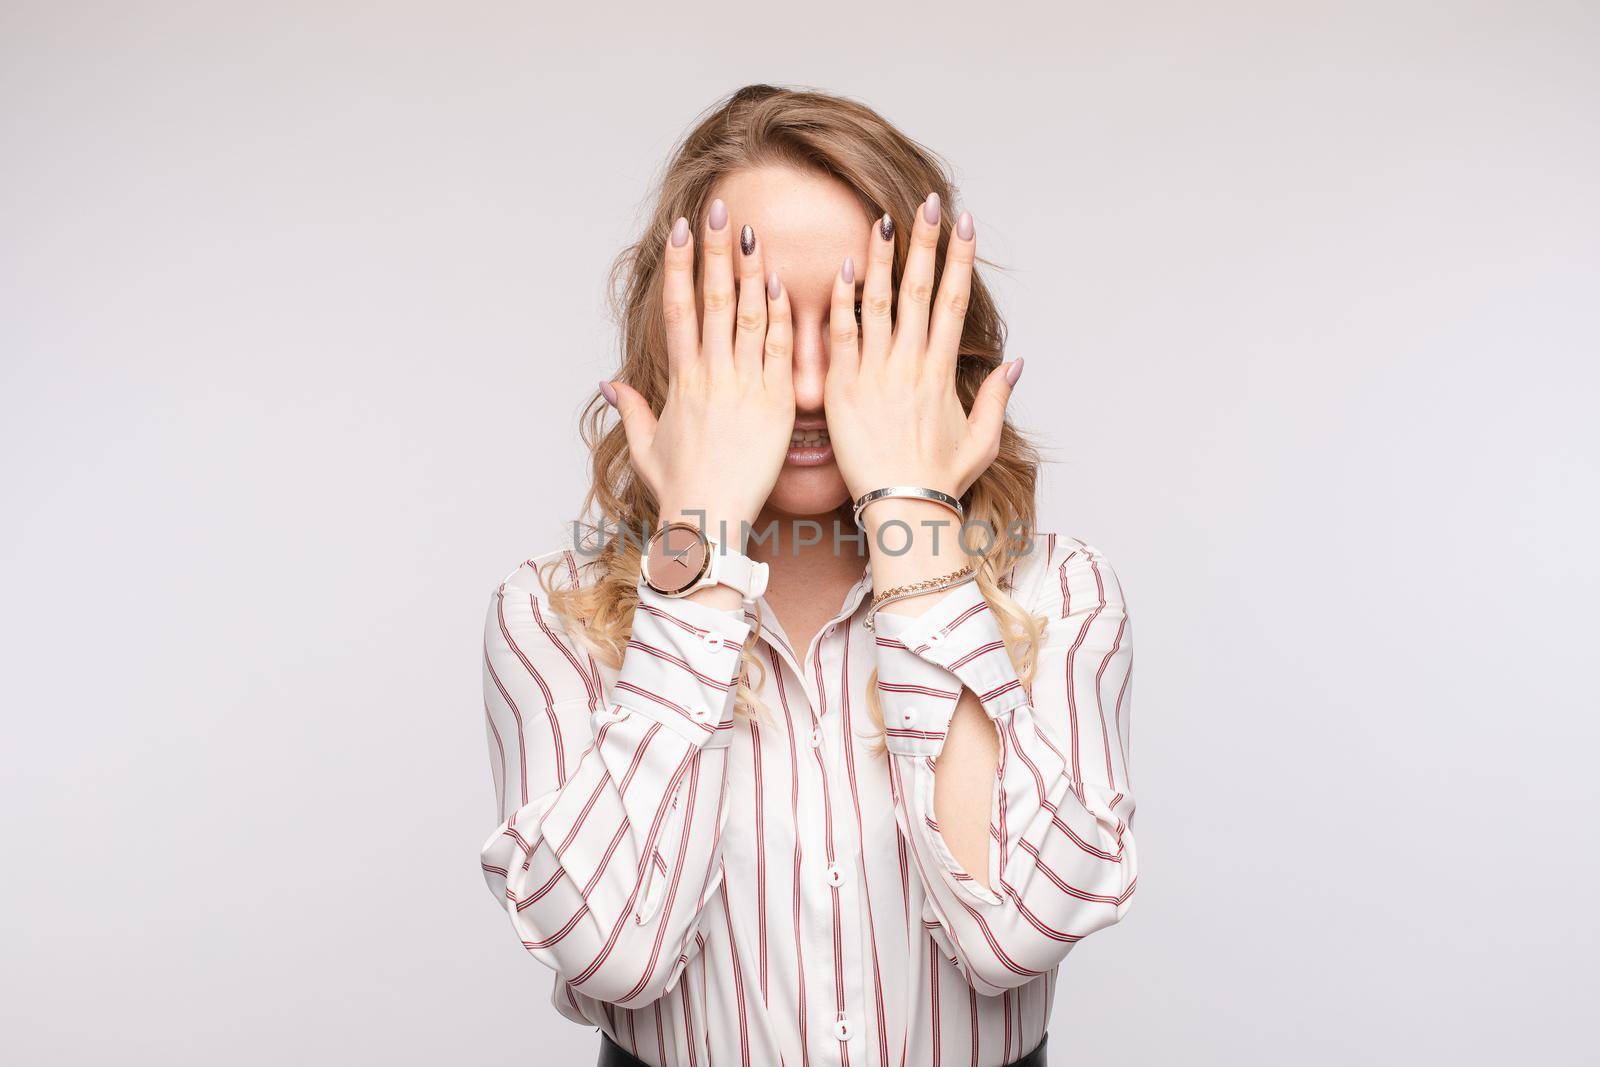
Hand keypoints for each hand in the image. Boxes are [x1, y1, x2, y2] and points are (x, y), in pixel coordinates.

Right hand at [603, 201, 795, 545]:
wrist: (708, 521)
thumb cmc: (681, 489)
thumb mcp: (647, 447)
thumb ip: (632, 409)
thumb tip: (608, 382)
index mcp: (681, 381)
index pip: (679, 310)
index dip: (681, 267)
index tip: (684, 230)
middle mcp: (709, 376)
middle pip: (710, 300)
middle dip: (715, 252)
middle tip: (720, 208)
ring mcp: (742, 387)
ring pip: (744, 316)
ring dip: (749, 271)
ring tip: (753, 232)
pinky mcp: (773, 405)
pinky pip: (777, 350)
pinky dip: (778, 316)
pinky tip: (781, 283)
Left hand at [822, 193, 1022, 514]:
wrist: (903, 509)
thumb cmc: (939, 482)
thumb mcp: (981, 442)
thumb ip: (997, 399)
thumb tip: (1015, 363)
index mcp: (942, 372)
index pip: (952, 302)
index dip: (958, 260)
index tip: (962, 224)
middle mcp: (912, 365)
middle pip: (921, 290)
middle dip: (927, 243)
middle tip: (930, 201)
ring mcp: (877, 374)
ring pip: (880, 303)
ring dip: (883, 258)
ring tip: (883, 218)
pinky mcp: (843, 389)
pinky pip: (842, 336)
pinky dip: (844, 301)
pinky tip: (846, 267)